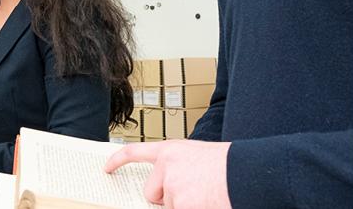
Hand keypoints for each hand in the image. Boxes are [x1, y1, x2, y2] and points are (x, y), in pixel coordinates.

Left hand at [104, 140, 231, 208]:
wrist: (246, 173)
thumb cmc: (227, 167)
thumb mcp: (197, 157)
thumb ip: (177, 168)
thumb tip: (166, 187)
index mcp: (171, 150)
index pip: (135, 152)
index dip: (118, 160)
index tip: (107, 167)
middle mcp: (166, 165)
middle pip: (150, 192)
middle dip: (165, 198)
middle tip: (190, 193)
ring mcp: (171, 185)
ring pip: (167, 206)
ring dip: (183, 205)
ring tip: (204, 194)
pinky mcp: (178, 203)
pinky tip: (205, 202)